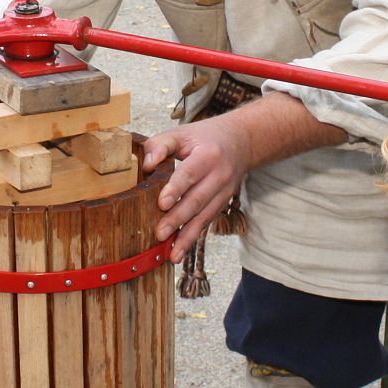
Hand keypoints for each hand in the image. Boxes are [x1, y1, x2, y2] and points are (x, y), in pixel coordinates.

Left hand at [140, 113, 252, 261]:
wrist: (241, 141)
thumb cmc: (205, 137)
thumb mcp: (183, 133)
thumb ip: (161, 145)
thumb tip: (146, 165)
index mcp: (208, 154)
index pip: (190, 173)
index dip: (176, 189)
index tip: (161, 204)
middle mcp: (220, 175)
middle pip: (197, 200)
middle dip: (178, 218)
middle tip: (159, 233)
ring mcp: (224, 191)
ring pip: (204, 216)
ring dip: (187, 236)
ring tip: (172, 254)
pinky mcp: (223, 203)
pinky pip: (207, 221)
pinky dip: (194, 237)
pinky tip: (180, 251)